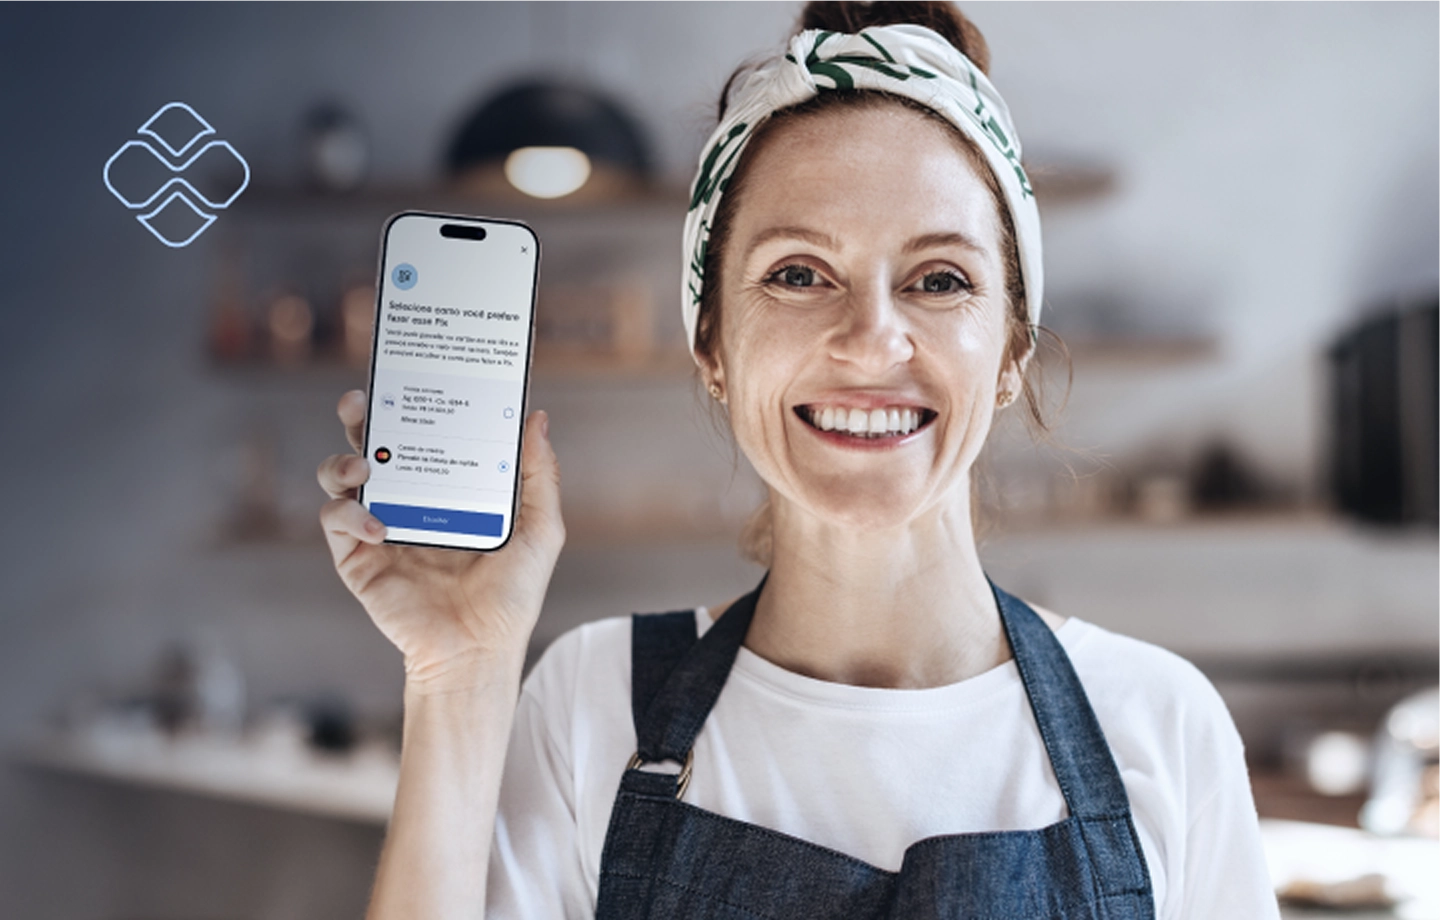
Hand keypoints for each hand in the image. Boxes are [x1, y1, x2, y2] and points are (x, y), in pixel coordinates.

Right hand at [317, 390, 564, 690]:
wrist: (480, 650)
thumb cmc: (511, 595)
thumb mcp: (539, 528)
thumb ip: (538, 474)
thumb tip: (535, 417)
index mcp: (445, 488)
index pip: (421, 435)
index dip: (409, 404)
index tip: (408, 375)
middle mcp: (407, 501)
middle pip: (371, 445)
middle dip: (359, 417)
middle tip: (360, 401)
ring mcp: (377, 528)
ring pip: (339, 478)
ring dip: (342, 462)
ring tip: (365, 465)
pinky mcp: (357, 558)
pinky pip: (335, 521)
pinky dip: (350, 515)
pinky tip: (380, 527)